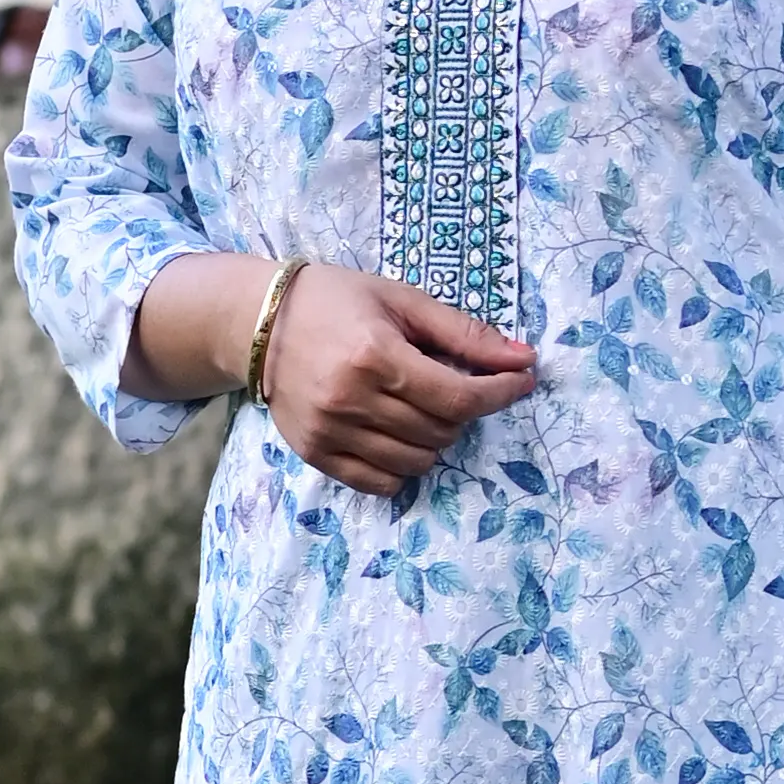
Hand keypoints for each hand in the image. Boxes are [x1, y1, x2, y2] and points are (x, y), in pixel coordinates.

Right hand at [257, 265, 536, 493]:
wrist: (259, 322)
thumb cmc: (336, 301)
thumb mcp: (403, 301)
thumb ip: (464, 333)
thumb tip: (524, 358)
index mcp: (375, 356)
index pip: (458, 398)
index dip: (501, 393)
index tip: (522, 381)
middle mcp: (351, 400)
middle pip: (441, 431)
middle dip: (463, 410)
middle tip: (452, 382)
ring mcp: (330, 432)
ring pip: (417, 461)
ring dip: (435, 438)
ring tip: (421, 406)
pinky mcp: (315, 453)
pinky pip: (380, 483)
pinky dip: (403, 466)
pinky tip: (399, 435)